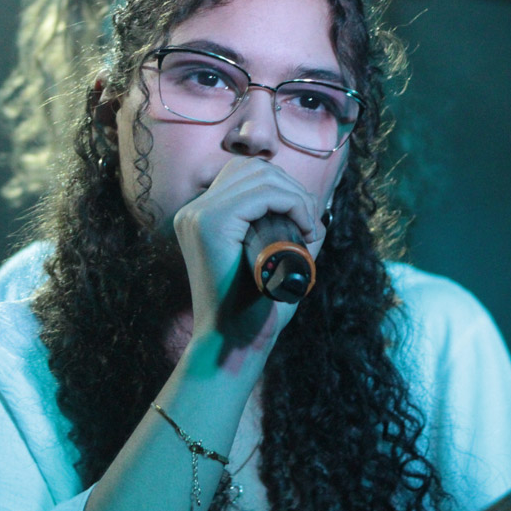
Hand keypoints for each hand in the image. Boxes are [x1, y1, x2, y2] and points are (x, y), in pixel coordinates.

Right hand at [173, 156, 325, 345]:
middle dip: (291, 188)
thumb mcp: (273, 262)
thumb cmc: (255, 308)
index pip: (245, 174)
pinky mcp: (209, 223)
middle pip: (253, 168)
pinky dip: (291, 203)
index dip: (282, 187)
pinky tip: (304, 227)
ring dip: (295, 196)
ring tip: (308, 228)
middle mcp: (193, 210)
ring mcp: (197, 215)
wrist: (234, 342)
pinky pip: (260, 193)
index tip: (305, 222)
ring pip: (259, 176)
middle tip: (310, 224)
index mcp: (200, 216)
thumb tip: (316, 215)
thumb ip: (288, 237)